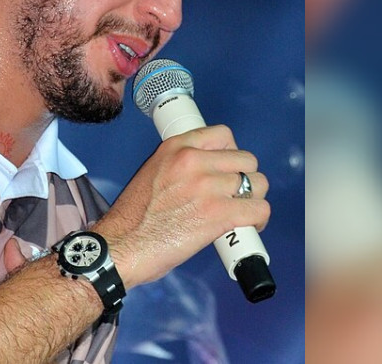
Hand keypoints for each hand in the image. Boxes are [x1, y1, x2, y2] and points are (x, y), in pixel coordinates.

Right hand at [91, 124, 270, 286]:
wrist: (121, 246)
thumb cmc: (132, 218)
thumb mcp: (152, 172)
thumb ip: (180, 167)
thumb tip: (207, 175)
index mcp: (176, 147)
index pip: (223, 134)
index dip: (231, 153)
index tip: (228, 168)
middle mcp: (194, 161)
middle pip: (246, 159)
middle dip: (246, 178)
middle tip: (236, 195)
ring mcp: (208, 186)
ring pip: (257, 183)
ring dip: (254, 198)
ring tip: (244, 211)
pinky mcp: (219, 214)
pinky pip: (259, 209)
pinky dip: (259, 220)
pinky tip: (249, 227)